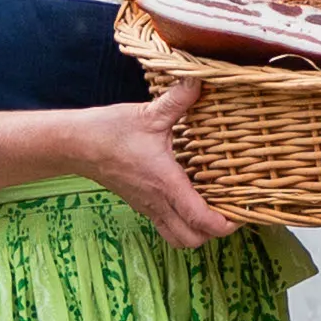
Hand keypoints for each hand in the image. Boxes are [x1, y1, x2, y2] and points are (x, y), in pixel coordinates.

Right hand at [81, 84, 233, 248]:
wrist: (76, 145)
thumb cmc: (110, 131)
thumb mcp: (148, 113)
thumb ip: (177, 100)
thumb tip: (199, 80)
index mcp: (166, 183)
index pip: (201, 219)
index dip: (226, 224)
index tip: (243, 213)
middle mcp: (158, 201)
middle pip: (192, 240)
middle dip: (215, 232)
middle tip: (232, 211)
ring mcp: (148, 206)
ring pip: (178, 238)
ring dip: (198, 232)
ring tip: (214, 210)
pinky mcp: (141, 204)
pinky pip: (166, 226)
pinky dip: (183, 223)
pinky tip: (191, 200)